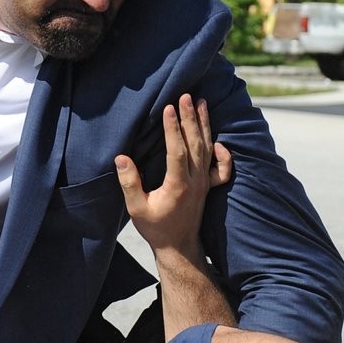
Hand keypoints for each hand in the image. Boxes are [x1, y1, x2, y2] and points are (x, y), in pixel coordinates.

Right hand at [114, 94, 231, 259]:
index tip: (169, 107)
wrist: (179, 246)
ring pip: (207, 149)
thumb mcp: (136, 209)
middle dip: (190, 118)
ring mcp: (204, 183)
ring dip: (204, 125)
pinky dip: (222, 152)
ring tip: (201, 102)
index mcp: (177, 185)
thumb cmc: (156, 228)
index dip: (173, 129)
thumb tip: (121, 158)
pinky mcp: (208, 186)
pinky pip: (221, 167)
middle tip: (186, 96)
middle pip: (196, 144)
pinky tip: (217, 138)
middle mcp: (195, 181)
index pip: (177, 151)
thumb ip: (129, 183)